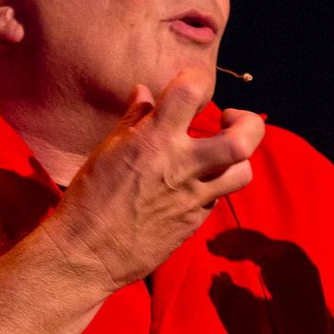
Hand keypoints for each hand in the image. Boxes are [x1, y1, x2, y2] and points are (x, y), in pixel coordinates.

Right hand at [45, 68, 264, 290]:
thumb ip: (134, 119)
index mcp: (155, 140)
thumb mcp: (107, 151)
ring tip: (220, 156)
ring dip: (238, 159)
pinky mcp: (194, 223)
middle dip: (247, 122)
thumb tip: (145, 92)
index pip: (192, 90)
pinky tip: (195, 184)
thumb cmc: (89, 200)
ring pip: (243, 172)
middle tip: (229, 120)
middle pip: (243, 139)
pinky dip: (214, 185)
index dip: (198, 79)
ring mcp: (193, 197)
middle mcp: (182, 166)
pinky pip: (220, 197)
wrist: (87, 254)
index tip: (192, 87)